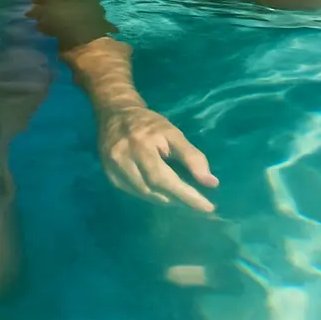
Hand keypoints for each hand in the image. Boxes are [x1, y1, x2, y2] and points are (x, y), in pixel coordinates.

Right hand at [98, 108, 218, 212]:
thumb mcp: (173, 133)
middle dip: (179, 199)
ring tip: (181, 198)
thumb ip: (192, 157)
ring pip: (144, 194)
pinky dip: (151, 195)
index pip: (165, 179)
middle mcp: (123, 159)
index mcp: (141, 146)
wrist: (115, 113)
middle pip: (154, 189)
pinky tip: (161, 192)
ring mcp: (113, 168)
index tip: (207, 207)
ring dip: (165, 199)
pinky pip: (134, 193)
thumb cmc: (149, 123)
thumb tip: (211, 183)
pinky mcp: (109, 175)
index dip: (186, 196)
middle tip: (197, 203)